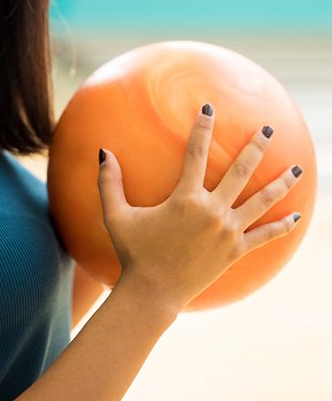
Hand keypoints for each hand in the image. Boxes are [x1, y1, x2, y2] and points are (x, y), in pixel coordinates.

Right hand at [97, 103, 302, 311]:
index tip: (209, 108)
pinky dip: (282, 227)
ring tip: (298, 168)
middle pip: (240, 171)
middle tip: (267, 130)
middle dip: (256, 147)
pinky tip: (297, 217)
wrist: (153, 293)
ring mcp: (227, 231)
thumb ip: (109, 182)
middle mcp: (211, 210)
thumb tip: (103, 152)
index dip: (202, 127)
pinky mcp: (236, 251)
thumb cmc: (133, 252)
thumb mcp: (116, 216)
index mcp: (185, 198)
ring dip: (282, 182)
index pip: (195, 152)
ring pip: (261, 201)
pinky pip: (265, 236)